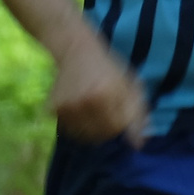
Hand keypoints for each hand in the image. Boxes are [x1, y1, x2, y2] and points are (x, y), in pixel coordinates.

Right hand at [49, 30, 150, 148]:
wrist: (76, 50)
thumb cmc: (108, 68)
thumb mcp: (130, 84)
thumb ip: (138, 114)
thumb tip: (140, 144)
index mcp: (108, 94)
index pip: (117, 127)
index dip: (120, 123)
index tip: (118, 112)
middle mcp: (86, 102)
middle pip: (101, 134)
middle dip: (107, 128)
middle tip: (106, 112)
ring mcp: (67, 107)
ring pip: (84, 135)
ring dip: (91, 129)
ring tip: (93, 110)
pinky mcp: (53, 109)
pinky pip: (69, 129)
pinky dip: (76, 124)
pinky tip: (79, 108)